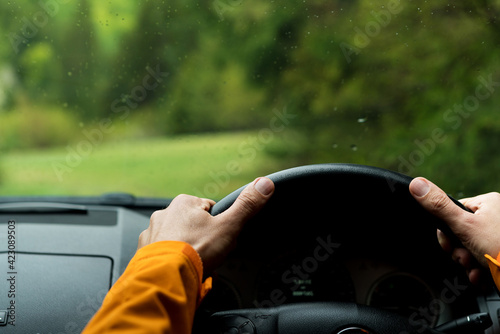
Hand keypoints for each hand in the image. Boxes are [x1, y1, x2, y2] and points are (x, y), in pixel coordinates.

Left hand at [138, 177, 274, 274]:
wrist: (165, 278)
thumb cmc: (196, 250)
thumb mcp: (229, 226)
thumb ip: (247, 205)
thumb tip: (265, 183)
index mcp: (184, 202)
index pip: (209, 210)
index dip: (219, 226)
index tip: (220, 240)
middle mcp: (164, 213)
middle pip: (193, 225)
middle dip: (202, 240)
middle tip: (208, 255)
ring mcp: (151, 233)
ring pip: (176, 240)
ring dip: (185, 250)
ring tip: (194, 265)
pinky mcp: (143, 252)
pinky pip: (163, 255)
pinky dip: (171, 261)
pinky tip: (179, 270)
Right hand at [409, 177, 499, 283]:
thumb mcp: (463, 224)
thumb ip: (438, 205)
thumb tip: (416, 183)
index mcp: (488, 203)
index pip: (453, 213)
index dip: (446, 232)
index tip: (449, 243)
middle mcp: (495, 216)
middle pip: (460, 233)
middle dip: (458, 250)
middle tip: (464, 257)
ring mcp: (498, 235)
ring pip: (470, 248)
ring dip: (467, 262)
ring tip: (475, 267)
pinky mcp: (499, 252)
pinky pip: (482, 258)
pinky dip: (478, 270)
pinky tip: (481, 275)